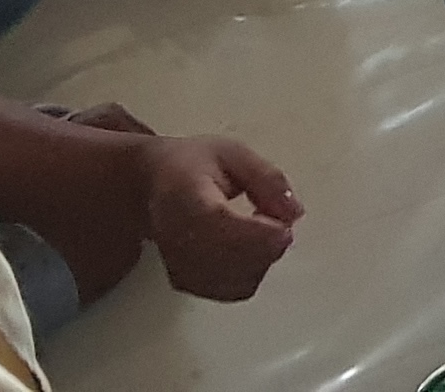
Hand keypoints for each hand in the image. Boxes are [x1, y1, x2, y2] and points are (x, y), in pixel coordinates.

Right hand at [7, 121, 303, 305]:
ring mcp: (178, 265)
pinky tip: (245, 249)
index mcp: (186, 197)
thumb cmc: (193, 165)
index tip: (284, 223)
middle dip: (269, 245)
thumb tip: (295, 213)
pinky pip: (232, 290)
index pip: (222, 226)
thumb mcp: (233, 154)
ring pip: (239, 280)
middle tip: (274, 219)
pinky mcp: (185, 282)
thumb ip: (267, 179)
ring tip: (256, 229)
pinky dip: (251, 273)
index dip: (260, 232)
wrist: (149, 185)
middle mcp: (177, 237)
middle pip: (235, 260)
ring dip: (263, 259)